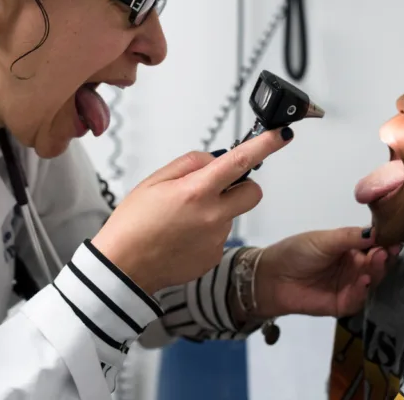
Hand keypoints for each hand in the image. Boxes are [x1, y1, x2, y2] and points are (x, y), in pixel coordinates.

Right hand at [91, 127, 294, 294]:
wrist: (123, 267)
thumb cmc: (132, 224)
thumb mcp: (154, 181)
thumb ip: (189, 164)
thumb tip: (214, 160)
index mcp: (196, 191)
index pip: (240, 161)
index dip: (265, 144)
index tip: (280, 135)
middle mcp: (212, 216)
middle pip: (252, 192)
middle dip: (241, 186)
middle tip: (215, 188)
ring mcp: (216, 239)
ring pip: (232, 215)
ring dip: (216, 211)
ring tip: (181, 220)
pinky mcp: (214, 257)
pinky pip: (220, 236)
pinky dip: (206, 233)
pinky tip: (182, 237)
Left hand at [251, 227, 400, 318]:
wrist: (273, 277)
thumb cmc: (297, 252)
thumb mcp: (324, 240)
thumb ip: (350, 237)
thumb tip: (378, 230)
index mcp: (351, 248)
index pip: (374, 244)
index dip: (385, 241)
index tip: (395, 236)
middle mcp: (355, 267)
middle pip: (377, 263)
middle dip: (384, 257)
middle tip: (386, 250)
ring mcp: (351, 286)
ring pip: (372, 280)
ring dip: (377, 271)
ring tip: (377, 261)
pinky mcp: (344, 304)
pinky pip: (359, 299)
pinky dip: (363, 290)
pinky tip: (364, 281)